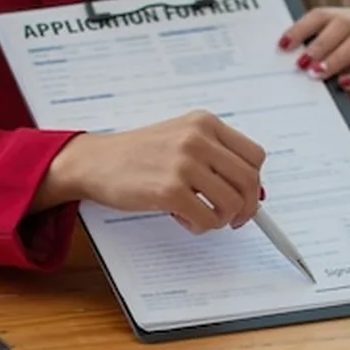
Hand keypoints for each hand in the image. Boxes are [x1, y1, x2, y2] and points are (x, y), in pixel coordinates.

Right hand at [58, 110, 264, 233]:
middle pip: (249, 181)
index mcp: (205, 123)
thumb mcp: (180, 137)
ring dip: (221, 219)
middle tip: (234, 219)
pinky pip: (207, 219)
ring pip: (232, 203)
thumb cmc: (137, 153)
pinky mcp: (170, 190)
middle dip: (247, 207)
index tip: (245, 195)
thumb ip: (213, 154)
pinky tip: (183, 218)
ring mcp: (184, 164)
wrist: (95, 161)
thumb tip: (249, 190)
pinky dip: (201, 226)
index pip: (254, 155)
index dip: (254, 181)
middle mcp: (198, 139)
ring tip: (200, 216)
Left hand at [279, 7, 349, 145]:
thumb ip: (312, 56)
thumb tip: (283, 51)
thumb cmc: (345, 89)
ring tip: (318, 75)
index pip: (324, 14)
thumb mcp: (326, 69)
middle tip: (302, 64)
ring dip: (336, 57)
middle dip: (319, 43)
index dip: (302, 27)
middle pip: (343, 22)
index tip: (283, 45)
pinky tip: (344, 84)